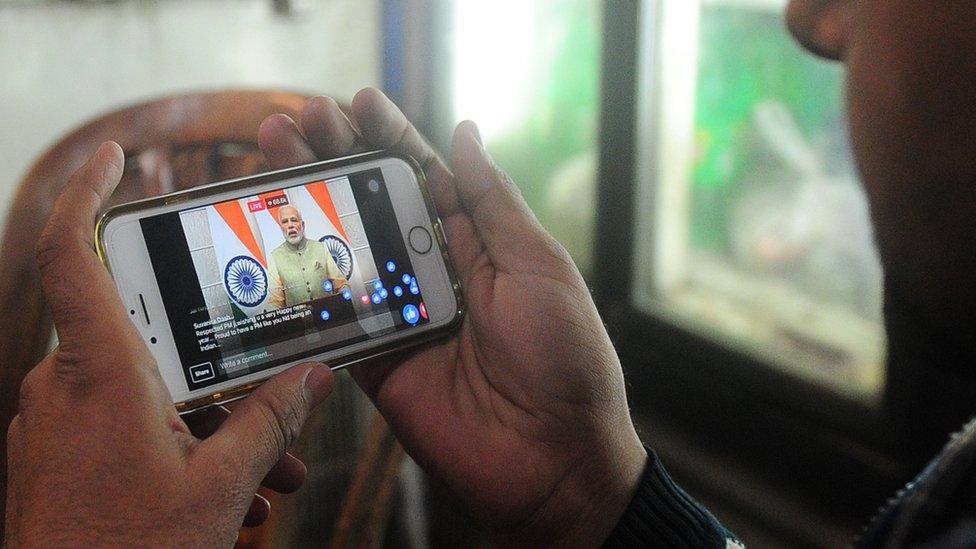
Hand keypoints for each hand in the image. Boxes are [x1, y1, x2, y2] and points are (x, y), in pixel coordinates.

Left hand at [4, 143, 334, 546]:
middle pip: (145, 335)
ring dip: (208, 420)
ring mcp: (56, 423)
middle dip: (216, 364)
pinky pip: (124, 424)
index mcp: (98, 375)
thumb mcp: (217, 486)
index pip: (74, 255)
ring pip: (144, 389)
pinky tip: (230, 493)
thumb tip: (313, 377)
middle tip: (269, 384)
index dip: (87, 193)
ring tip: (266, 471)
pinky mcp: (60, 454)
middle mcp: (65, 386)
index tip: (117, 157)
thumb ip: (269, 421)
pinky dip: (178, 444)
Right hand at [258, 89, 646, 545]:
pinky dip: (299, 285)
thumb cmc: (565, 358)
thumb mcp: (538, 265)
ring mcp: (401, 317)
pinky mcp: (376, 362)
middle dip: (335, 159)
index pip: (425, 178)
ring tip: (271, 157)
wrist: (554, 460)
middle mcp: (435, 274)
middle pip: (374, 206)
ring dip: (306, 207)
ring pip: (343, 252)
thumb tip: (466, 132)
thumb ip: (492, 203)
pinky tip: (266, 243)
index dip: (390, 138)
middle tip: (296, 118)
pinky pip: (331, 319)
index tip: (356, 101)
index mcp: (480, 245)